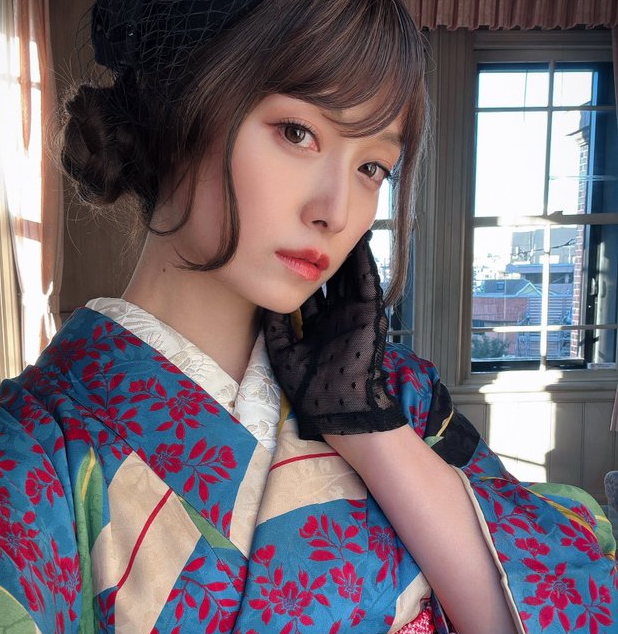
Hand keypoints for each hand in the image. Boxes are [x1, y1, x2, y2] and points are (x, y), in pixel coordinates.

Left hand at [263, 233, 407, 438]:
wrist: (340, 409)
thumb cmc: (311, 389)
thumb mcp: (283, 353)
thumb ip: (275, 327)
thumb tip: (265, 299)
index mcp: (317, 327)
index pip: (310, 293)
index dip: (302, 273)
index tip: (289, 250)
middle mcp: (336, 316)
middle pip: (331, 279)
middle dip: (324, 256)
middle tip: (314, 227)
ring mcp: (353, 314)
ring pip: (349, 276)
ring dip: (346, 252)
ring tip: (338, 224)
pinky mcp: (369, 314)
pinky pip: (367, 283)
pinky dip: (364, 263)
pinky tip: (359, 241)